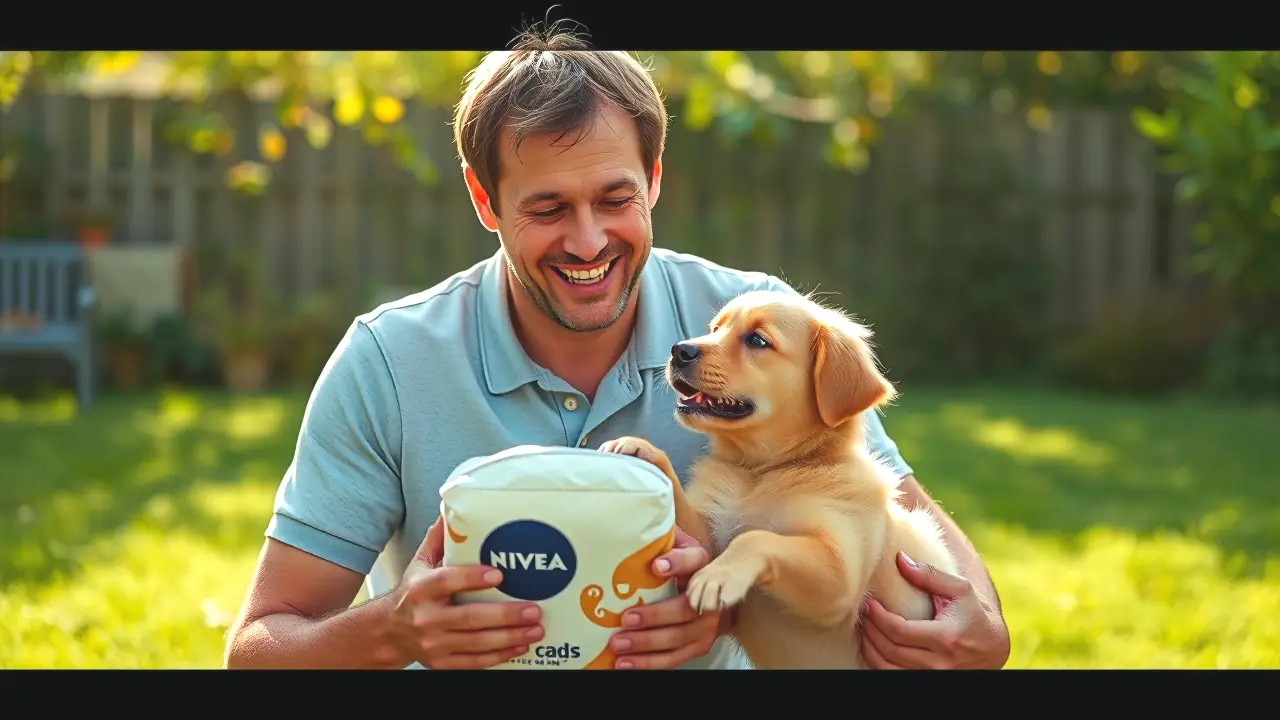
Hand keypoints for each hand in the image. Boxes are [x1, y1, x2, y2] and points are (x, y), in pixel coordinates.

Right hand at [387, 517, 544, 669]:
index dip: (473, 578)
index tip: (499, 574)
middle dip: (506, 615)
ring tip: (536, 628)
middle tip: (534, 609)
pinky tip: (521, 646)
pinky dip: (500, 656)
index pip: (447, 581)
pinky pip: (475, 662)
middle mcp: (427, 618)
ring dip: (510, 637)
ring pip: (477, 643)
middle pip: (469, 618)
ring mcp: (434, 644)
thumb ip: (438, 540)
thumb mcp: (419, 564)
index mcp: (422, 589)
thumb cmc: (412, 594)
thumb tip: (451, 510)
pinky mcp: (442, 663)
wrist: (388, 632)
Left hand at [609, 526, 724, 668]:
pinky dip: (650, 663)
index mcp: (701, 566)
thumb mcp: (672, 546)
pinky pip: (675, 658)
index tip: (656, 566)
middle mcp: (710, 596)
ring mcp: (707, 625)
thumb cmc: (677, 565)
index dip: (677, 563)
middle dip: (655, 616)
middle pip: (686, 609)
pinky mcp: (699, 644)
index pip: (694, 562)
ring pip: (679, 639)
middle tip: (625, 619)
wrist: (713, 590)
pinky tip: (625, 663)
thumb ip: (658, 541)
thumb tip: (629, 528)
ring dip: (647, 644)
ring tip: (619, 645)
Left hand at [860, 552, 1009, 669]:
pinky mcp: (927, 683)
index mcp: (946, 637)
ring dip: (870, 648)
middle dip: (870, 630)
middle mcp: (939, 663)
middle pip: (890, 650)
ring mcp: (933, 677)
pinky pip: (892, 678)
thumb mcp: (959, 590)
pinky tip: (874, 646)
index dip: (878, 617)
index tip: (869, 603)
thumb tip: (900, 559)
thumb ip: (929, 574)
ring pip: (887, 668)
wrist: (992, 648)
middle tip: (863, 613)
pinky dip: (877, 663)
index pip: (899, 631)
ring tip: (865, 628)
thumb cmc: (973, 614)